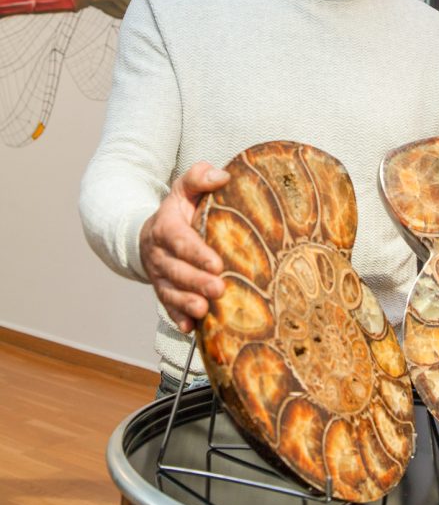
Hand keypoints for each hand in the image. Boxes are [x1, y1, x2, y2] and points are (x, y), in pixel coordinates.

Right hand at [139, 161, 229, 332]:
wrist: (149, 234)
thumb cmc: (178, 210)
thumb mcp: (185, 189)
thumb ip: (200, 177)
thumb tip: (223, 176)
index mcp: (166, 227)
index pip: (180, 240)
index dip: (196, 253)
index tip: (216, 263)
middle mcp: (159, 254)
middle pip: (176, 270)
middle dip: (196, 281)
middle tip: (218, 289)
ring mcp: (159, 275)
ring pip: (169, 292)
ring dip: (186, 303)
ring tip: (204, 310)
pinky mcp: (163, 290)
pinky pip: (167, 306)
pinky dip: (177, 317)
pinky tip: (189, 328)